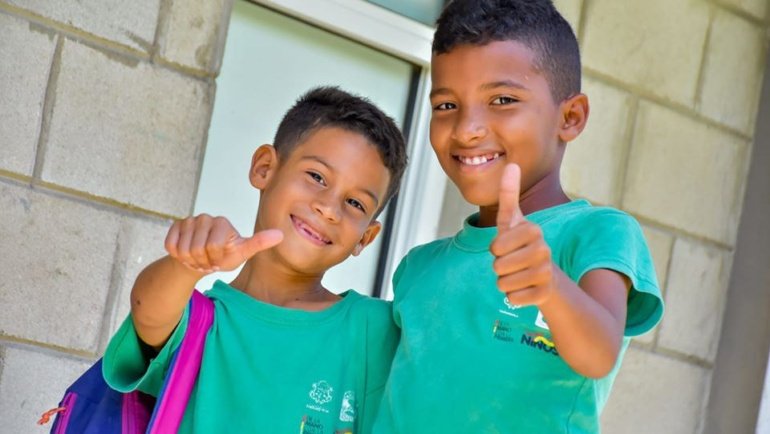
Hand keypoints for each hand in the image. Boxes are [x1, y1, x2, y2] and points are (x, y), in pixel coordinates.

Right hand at [165, 214, 282, 273]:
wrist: (200, 261)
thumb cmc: (223, 257)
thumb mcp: (242, 253)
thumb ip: (259, 243)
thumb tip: (280, 235)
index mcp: (222, 223)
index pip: (214, 246)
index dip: (215, 259)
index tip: (219, 258)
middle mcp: (205, 218)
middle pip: (198, 249)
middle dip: (202, 261)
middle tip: (207, 260)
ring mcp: (188, 221)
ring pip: (183, 249)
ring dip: (190, 260)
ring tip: (198, 258)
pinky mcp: (175, 226)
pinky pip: (171, 246)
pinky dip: (177, 256)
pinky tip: (185, 254)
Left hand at [490, 164, 555, 305]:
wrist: (545, 274)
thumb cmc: (520, 244)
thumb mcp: (512, 220)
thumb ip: (508, 194)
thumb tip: (511, 164)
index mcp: (533, 230)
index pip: (496, 246)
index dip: (496, 248)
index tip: (506, 245)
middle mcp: (543, 250)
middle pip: (498, 266)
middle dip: (499, 267)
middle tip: (512, 262)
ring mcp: (546, 272)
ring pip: (504, 283)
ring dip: (505, 282)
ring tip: (518, 274)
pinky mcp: (545, 294)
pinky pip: (514, 298)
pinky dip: (514, 296)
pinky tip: (525, 289)